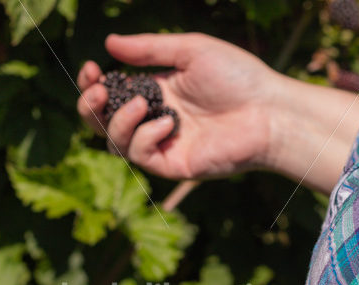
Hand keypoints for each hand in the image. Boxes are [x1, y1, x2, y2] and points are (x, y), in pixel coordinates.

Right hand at [77, 33, 277, 179]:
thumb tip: (109, 44)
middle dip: (91, 107)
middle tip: (99, 89)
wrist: (268, 111)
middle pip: (104, 123)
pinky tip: (166, 123)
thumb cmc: (237, 77)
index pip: (112, 95)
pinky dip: (145, 137)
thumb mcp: (190, 51)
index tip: (91, 69)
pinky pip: (141, 156)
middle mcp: (155, 120)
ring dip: (118, 121)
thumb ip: (149, 50)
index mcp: (157, 92)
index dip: (94, 85)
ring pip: (116, 143)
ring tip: (141, 102)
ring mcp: (163, 145)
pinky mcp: (174, 165)